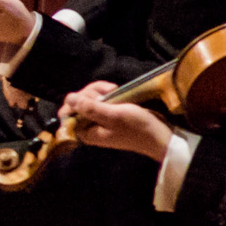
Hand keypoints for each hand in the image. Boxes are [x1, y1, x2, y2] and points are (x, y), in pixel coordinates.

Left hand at [57, 82, 174, 166]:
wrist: (159, 136)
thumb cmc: (137, 127)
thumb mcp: (113, 116)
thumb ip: (90, 108)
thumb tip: (69, 98)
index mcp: (85, 132)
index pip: (67, 112)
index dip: (77, 99)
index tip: (95, 96)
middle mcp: (88, 127)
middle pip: (77, 102)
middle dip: (92, 92)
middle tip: (110, 91)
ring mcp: (98, 120)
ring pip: (88, 98)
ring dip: (100, 90)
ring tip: (115, 90)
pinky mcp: (108, 114)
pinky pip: (99, 100)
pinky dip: (106, 93)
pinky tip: (116, 91)